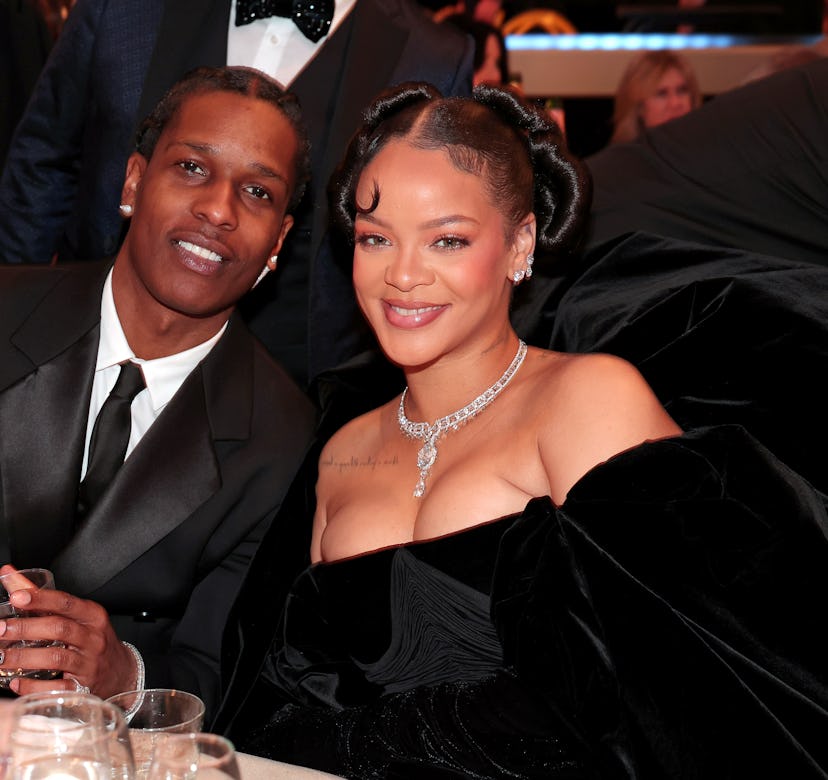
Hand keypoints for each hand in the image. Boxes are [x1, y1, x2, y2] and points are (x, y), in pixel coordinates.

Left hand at [0, 566, 136, 698]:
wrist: (120, 672)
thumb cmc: (92, 639)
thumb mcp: (77, 616)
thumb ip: (42, 597)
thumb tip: (9, 574)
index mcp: (92, 616)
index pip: (66, 603)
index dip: (41, 599)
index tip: (17, 597)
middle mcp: (93, 637)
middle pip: (59, 628)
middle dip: (26, 628)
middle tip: (0, 629)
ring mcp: (89, 662)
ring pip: (56, 657)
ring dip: (24, 657)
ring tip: (1, 657)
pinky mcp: (84, 686)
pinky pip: (57, 687)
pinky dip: (34, 685)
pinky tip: (17, 682)